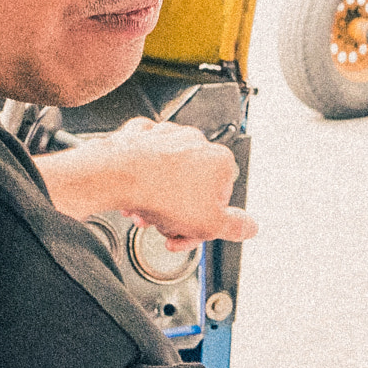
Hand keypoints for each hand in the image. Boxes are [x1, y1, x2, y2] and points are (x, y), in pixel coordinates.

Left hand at [37, 117, 256, 248]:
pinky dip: (140, 177)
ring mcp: (167, 136)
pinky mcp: (142, 135)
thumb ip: (235, 227)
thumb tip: (249, 227)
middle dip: (176, 214)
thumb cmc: (161, 192)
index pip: (219, 201)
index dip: (202, 223)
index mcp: (220, 161)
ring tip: (146, 214)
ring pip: (167, 177)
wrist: (118, 174)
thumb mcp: (210, 224)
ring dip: (156, 201)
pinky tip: (136, 193)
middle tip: (165, 226)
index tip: (189, 232)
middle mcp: (196, 142)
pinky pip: (145, 161)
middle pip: (192, 190)